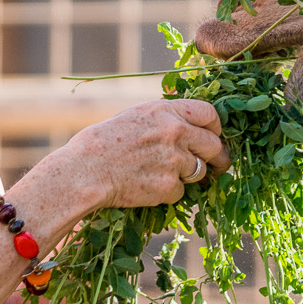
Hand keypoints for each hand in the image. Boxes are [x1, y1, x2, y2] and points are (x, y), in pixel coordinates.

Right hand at [40, 99, 230, 213]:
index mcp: (167, 110)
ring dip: (190, 176)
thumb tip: (190, 128)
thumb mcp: (136, 116)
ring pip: (199, 171)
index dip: (216, 127)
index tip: (215, 136)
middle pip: (214, 145)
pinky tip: (149, 187)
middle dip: (218, 158)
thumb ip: (165, 119)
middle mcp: (175, 132)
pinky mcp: (168, 185)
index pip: (209, 113)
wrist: (85, 171)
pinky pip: (181, 191)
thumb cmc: (102, 143)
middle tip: (217, 166)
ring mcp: (174, 159)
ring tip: (167, 175)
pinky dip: (170, 192)